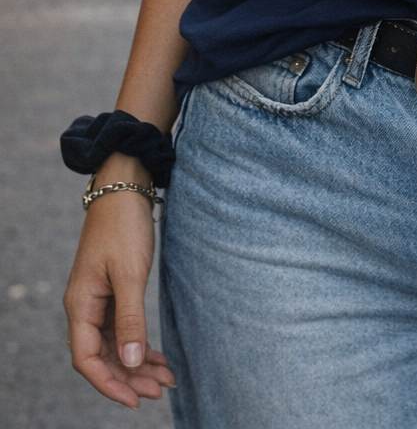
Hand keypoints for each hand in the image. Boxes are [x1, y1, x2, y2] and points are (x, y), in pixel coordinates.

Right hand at [64, 160, 175, 407]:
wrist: (125, 186)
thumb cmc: (124, 226)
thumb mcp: (130, 273)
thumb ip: (131, 318)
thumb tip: (131, 362)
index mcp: (80, 305)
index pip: (87, 359)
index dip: (109, 384)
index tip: (135, 401)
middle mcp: (85, 307)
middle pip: (102, 357)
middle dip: (129, 377)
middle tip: (160, 391)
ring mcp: (98, 300)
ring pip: (115, 344)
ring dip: (137, 364)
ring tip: (165, 380)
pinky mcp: (113, 290)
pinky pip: (123, 328)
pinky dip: (139, 343)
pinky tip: (157, 356)